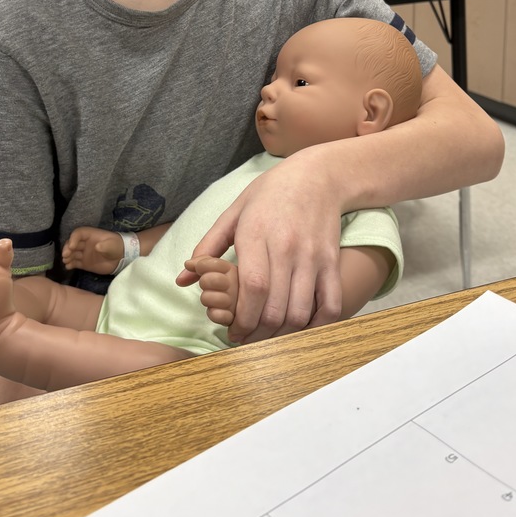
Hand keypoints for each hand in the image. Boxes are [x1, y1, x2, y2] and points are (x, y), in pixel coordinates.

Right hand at [62, 227, 122, 274]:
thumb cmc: (117, 247)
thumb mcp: (112, 245)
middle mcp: (85, 243)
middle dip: (67, 248)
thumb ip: (105, 246)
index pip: (78, 233)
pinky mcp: (84, 263)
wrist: (121, 258)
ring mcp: (84, 253)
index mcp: (91, 235)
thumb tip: (97, 247)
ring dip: (67, 256)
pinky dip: (70, 264)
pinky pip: (75, 263)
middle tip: (65, 255)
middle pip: (72, 243)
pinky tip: (68, 267)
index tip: (71, 246)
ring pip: (72, 253)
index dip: (73, 238)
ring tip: (65, 261)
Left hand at [177, 150, 342, 343]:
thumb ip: (207, 247)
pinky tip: (300, 329)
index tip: (233, 332)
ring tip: (269, 337)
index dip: (242, 318)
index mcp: (256, 234)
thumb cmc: (270, 194)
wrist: (318, 177)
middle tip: (247, 339)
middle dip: (258, 333)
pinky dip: (317, 326)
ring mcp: (312, 257)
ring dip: (283, 334)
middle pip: (275, 307)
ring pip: (300, 312)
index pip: (252, 287)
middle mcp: (287, 248)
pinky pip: (331, 306)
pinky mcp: (332, 262)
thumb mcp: (234, 212)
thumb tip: (183, 279)